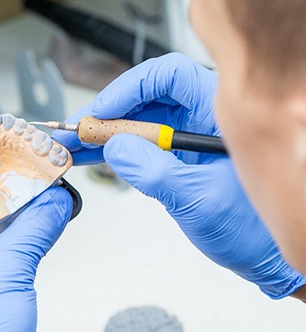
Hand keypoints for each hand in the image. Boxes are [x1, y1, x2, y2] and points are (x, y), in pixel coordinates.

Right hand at [59, 53, 305, 297]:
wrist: (260, 255)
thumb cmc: (252, 227)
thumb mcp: (200, 200)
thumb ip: (156, 173)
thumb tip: (116, 149)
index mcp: (219, 113)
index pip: (169, 77)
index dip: (130, 89)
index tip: (102, 112)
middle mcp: (200, 119)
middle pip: (144, 99)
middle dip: (105, 115)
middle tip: (75, 132)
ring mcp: (184, 139)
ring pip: (136, 123)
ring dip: (102, 134)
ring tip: (72, 146)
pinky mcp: (173, 159)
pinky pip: (137, 146)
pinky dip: (111, 152)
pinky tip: (89, 156)